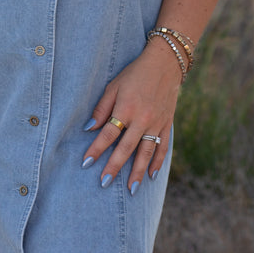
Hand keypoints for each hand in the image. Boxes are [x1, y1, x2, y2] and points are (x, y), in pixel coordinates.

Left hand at [80, 40, 180, 192]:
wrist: (165, 63)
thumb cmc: (135, 73)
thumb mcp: (114, 85)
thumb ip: (102, 108)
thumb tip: (89, 128)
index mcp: (126, 108)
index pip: (108, 134)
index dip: (96, 149)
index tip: (86, 163)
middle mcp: (142, 118)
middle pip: (126, 148)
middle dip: (115, 167)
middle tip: (104, 183)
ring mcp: (157, 123)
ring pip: (146, 152)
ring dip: (138, 172)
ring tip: (131, 189)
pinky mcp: (167, 123)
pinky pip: (163, 147)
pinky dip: (158, 162)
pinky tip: (152, 175)